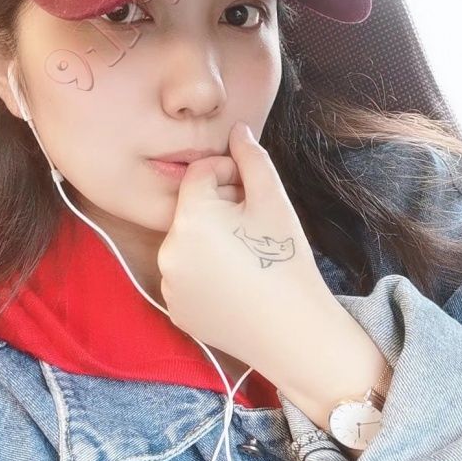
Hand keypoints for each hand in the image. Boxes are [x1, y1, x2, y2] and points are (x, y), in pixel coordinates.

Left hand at [157, 121, 331, 366]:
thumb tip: (237, 128)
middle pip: (191, 209)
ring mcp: (168, 285)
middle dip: (219, 210)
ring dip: (211, 241)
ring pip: (187, 242)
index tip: (254, 198)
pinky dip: (205, 274)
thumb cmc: (286, 261)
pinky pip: (185, 276)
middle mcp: (168, 251)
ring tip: (246, 259)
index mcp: (190, 219)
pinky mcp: (175, 309)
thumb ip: (251, 157)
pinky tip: (235, 284)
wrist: (293, 332)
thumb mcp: (274, 201)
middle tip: (254, 231)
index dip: (230, 177)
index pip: (200, 174)